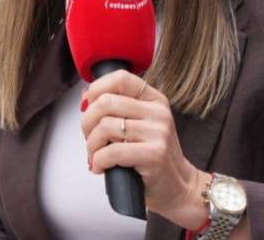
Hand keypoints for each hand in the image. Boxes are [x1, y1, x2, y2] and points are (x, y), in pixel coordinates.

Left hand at [80, 70, 209, 230]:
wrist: (178, 186)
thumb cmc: (151, 156)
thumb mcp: (140, 125)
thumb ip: (118, 109)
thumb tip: (85, 96)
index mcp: (154, 100)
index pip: (120, 78)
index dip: (96, 89)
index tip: (86, 106)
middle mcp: (158, 112)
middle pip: (106, 102)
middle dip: (87, 122)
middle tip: (90, 139)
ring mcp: (158, 133)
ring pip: (105, 127)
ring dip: (91, 145)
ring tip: (95, 155)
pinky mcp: (154, 155)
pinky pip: (112, 152)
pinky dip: (98, 161)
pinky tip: (100, 167)